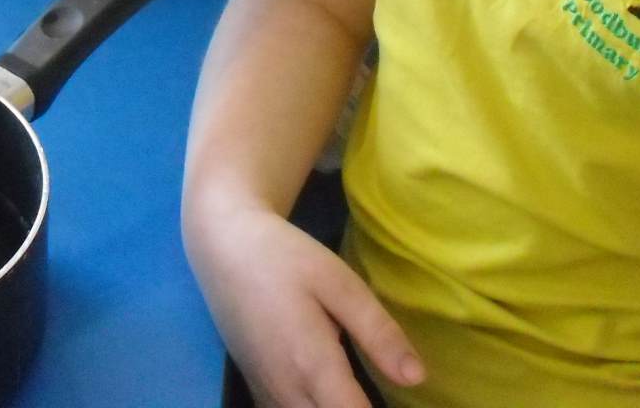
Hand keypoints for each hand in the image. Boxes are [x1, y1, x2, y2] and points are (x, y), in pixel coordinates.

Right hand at [187, 201, 422, 407]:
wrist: (223, 248)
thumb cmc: (285, 258)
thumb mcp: (338, 282)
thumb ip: (377, 332)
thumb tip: (416, 377)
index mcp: (312, 366)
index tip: (401, 401)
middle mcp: (286, 391)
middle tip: (376, 389)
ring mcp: (267, 394)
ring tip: (354, 391)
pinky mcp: (257, 390)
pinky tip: (328, 393)